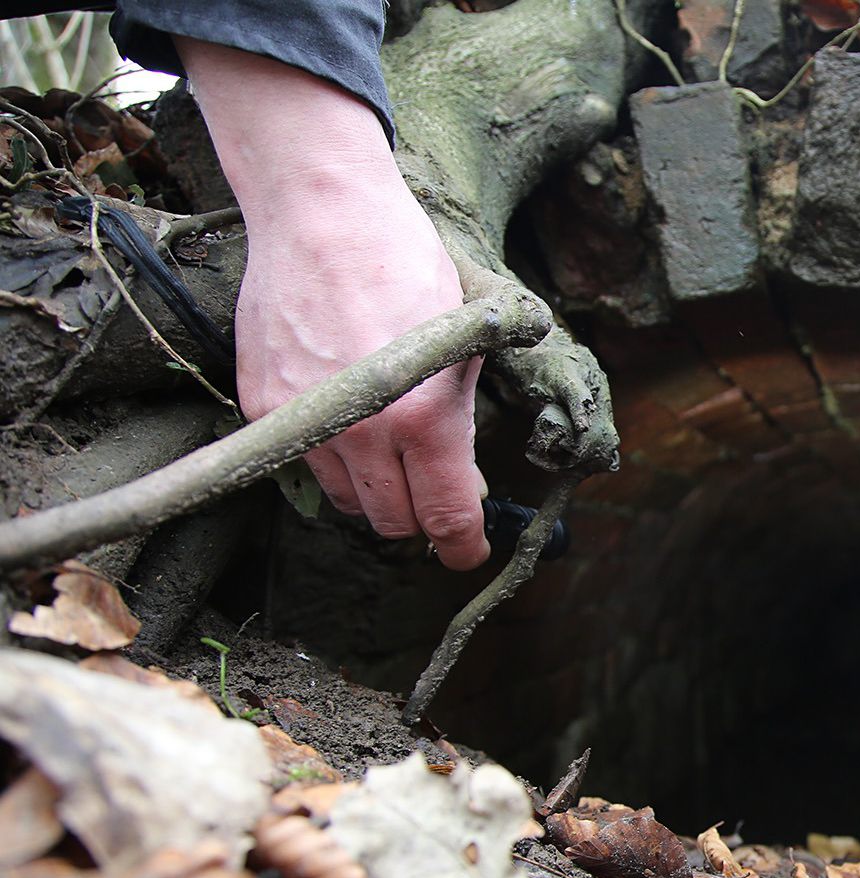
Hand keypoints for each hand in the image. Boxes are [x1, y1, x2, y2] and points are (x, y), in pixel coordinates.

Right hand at [175, 38, 489, 568]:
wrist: (323, 214)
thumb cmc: (407, 268)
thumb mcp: (463, 346)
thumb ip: (462, 422)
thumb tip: (465, 482)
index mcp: (425, 421)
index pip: (445, 517)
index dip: (462, 545)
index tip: (468, 552)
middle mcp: (362, 432)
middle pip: (392, 521)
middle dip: (419, 516)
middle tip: (433, 491)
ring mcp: (304, 422)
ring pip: (344, 500)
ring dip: (372, 491)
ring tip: (389, 453)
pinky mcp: (261, 406)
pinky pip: (300, 463)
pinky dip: (328, 459)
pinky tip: (347, 424)